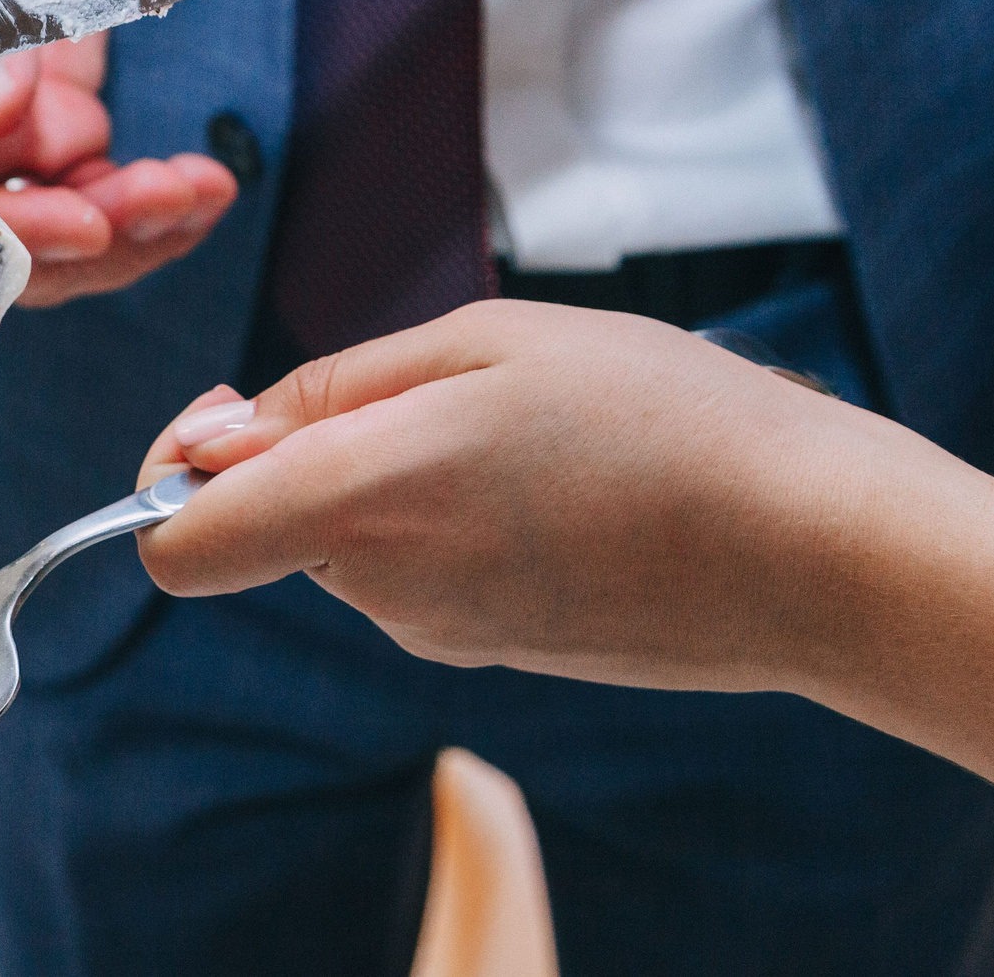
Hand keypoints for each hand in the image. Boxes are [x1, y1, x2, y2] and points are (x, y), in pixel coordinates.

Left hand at [132, 301, 918, 688]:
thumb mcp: (484, 342)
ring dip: (398, 478)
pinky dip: (456, 519)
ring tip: (525, 429)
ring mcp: (443, 634)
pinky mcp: (499, 651)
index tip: (235, 419)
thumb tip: (213, 440)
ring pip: (355, 542)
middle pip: (275, 524)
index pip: (179, 544)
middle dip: (314, 450)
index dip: (178, 478)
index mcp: (358, 501)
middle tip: (441, 385)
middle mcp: (384, 589)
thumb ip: (330, 390)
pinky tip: (559, 482)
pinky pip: (426, 572)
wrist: (816, 548)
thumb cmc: (661, 417)